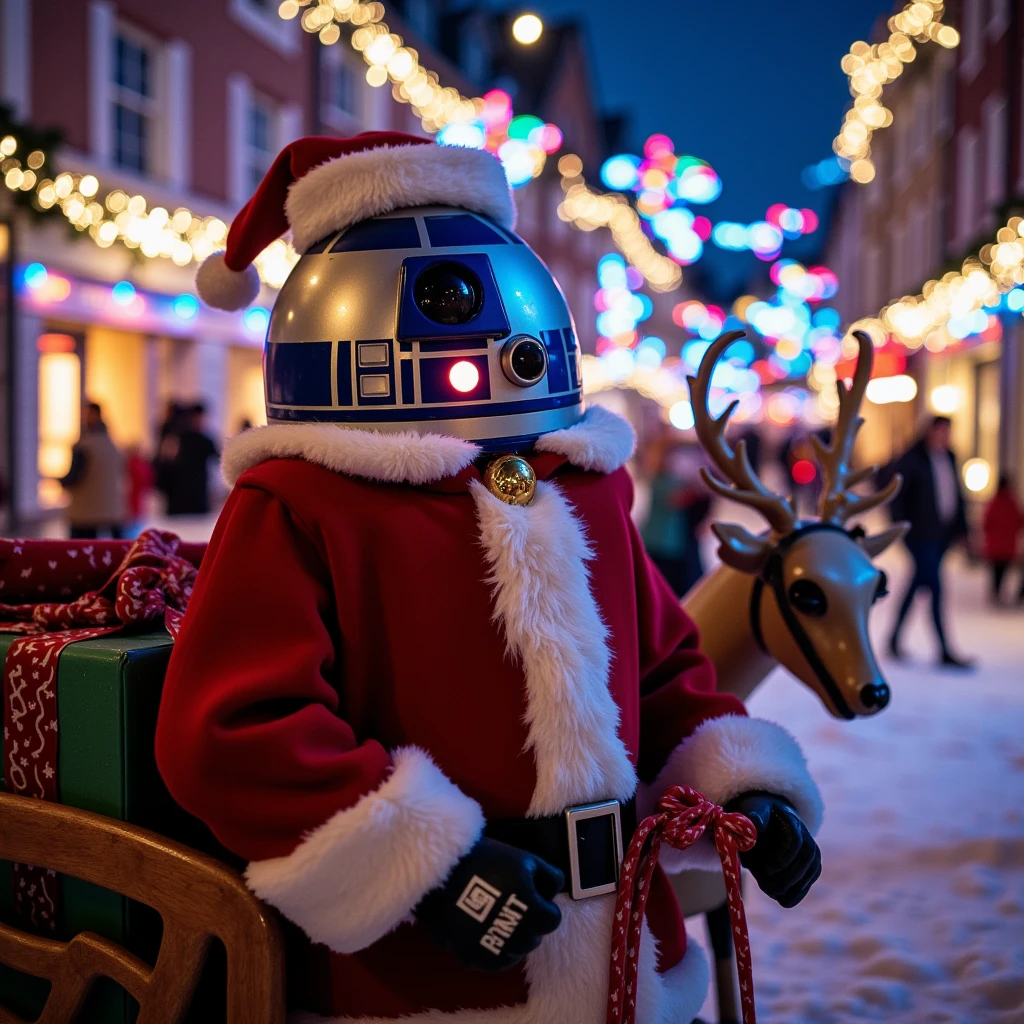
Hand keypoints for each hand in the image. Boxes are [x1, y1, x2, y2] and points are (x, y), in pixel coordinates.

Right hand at [414, 837, 562, 970]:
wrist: (442, 867)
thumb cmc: (486, 859)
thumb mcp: (526, 858)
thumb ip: (550, 876)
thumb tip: (554, 893)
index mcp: (531, 910)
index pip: (552, 920)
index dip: (545, 907)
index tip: (533, 897)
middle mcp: (515, 935)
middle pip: (534, 938)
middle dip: (529, 923)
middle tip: (513, 904)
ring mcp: (492, 950)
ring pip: (515, 954)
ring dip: (513, 939)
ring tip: (499, 917)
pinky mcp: (470, 957)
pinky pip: (492, 964)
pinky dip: (493, 951)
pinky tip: (487, 932)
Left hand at [725, 792, 820, 907]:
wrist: (765, 816)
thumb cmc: (754, 815)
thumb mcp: (750, 812)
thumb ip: (752, 819)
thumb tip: (755, 827)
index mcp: (789, 819)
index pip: (795, 840)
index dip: (784, 858)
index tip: (769, 869)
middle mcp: (805, 833)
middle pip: (807, 858)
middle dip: (789, 877)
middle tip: (769, 889)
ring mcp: (810, 849)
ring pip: (811, 870)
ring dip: (794, 887)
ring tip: (774, 895)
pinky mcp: (809, 863)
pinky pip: (809, 879)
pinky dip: (799, 892)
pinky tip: (785, 901)